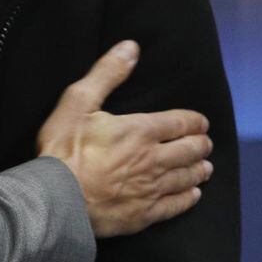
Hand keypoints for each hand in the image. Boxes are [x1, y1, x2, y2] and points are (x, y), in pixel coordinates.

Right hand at [37, 41, 212, 237]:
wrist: (56, 198)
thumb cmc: (63, 148)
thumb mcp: (78, 102)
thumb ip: (107, 74)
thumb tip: (131, 47)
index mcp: (140, 131)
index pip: (180, 123)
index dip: (194, 122)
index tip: (201, 122)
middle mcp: (153, 159)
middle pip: (189, 151)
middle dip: (200, 145)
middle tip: (205, 143)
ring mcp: (151, 189)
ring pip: (186, 177)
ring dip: (199, 170)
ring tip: (205, 167)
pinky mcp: (144, 214)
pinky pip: (176, 205)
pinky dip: (188, 198)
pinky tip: (193, 195)